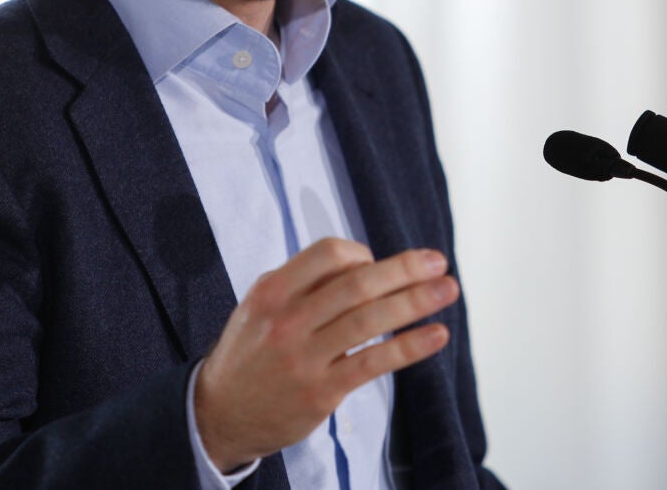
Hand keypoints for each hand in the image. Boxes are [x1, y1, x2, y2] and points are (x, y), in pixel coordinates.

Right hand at [193, 237, 458, 471]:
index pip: (329, 254)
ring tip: (449, 291)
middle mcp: (287, 321)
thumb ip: (304, 284)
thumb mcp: (260, 306)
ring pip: (370, 321)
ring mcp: (305, 358)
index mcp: (272, 291)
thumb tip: (365, 264)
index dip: (362, 253)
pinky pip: (374, 363)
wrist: (218, 413)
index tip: (378, 264)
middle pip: (358, 284)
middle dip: (405, 269)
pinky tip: (436, 335)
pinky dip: (410, 347)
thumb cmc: (251, 351)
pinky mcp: (321, 391)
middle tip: (439, 262)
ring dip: (416, 301)